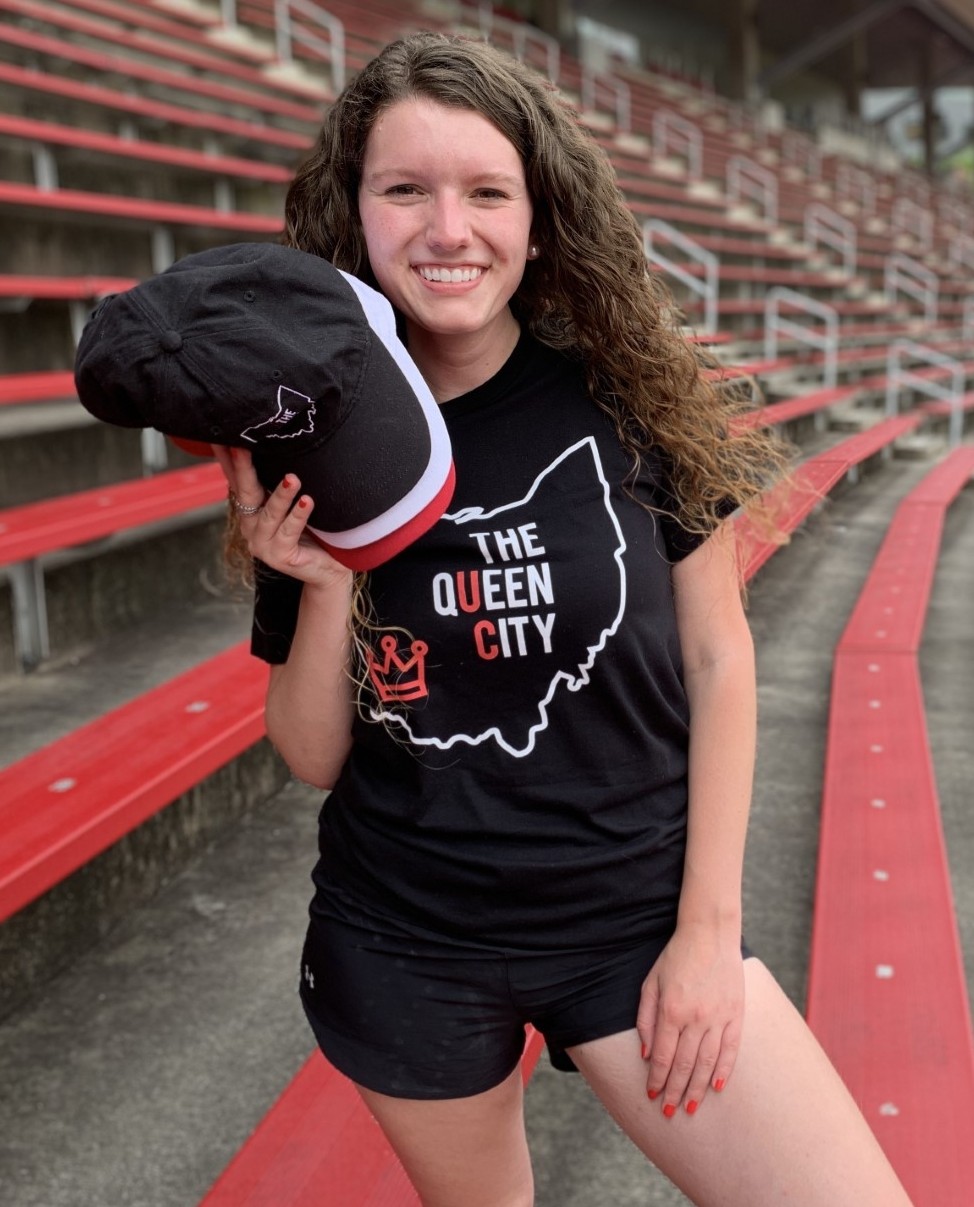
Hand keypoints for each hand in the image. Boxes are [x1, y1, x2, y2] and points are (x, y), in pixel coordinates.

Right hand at [215, 446, 351, 588]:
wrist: (327, 567)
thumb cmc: (312, 530)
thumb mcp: (293, 502)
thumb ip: (284, 480)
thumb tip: (285, 443)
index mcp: (251, 509)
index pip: (236, 479)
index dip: (228, 459)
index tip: (220, 437)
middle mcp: (251, 525)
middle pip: (246, 492)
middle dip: (243, 468)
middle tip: (243, 447)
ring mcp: (262, 543)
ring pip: (270, 513)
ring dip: (281, 494)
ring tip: (293, 479)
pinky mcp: (280, 556)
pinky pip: (289, 532)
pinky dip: (298, 515)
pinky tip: (307, 501)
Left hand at [637, 924, 743, 1117]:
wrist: (710, 933)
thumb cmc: (675, 956)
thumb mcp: (651, 982)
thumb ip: (646, 1018)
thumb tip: (646, 1053)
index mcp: (672, 1010)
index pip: (663, 1056)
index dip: (657, 1079)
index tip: (652, 1096)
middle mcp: (696, 1017)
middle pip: (684, 1065)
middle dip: (675, 1091)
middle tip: (669, 1112)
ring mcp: (718, 1017)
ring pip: (707, 1062)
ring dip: (697, 1088)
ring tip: (690, 1107)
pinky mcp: (736, 1014)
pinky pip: (731, 1049)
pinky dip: (724, 1070)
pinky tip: (716, 1087)